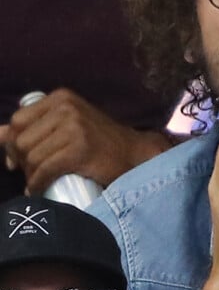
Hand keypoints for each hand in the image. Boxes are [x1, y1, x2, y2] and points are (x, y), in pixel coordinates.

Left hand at [3, 89, 170, 190]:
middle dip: (22, 162)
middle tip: (32, 174)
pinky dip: (37, 184)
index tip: (17, 161)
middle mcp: (66, 109)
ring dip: (31, 175)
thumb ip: (37, 125)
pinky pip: (45, 169)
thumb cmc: (100, 142)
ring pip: (32, 157)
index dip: (12, 143)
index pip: (18, 120)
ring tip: (39, 182)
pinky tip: (39, 190)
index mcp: (60, 98)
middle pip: (21, 140)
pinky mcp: (80, 149)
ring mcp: (74, 128)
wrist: (135, 154)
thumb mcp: (68, 124)